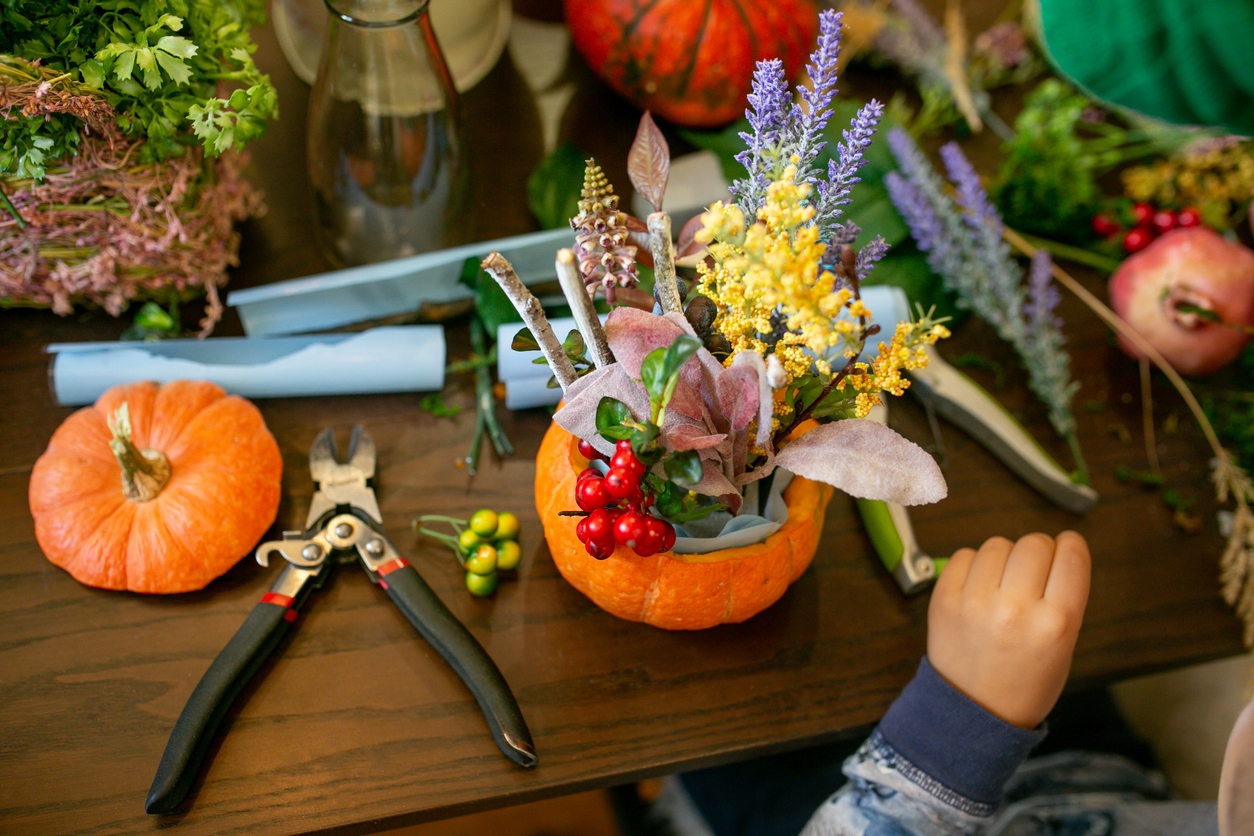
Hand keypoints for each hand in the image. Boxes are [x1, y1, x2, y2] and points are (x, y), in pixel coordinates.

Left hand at [928, 532, 1090, 728]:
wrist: (972, 711)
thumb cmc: (1025, 680)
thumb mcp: (1064, 647)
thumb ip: (1064, 598)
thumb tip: (1056, 550)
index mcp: (1056, 624)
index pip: (1071, 557)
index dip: (1071, 545)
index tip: (1067, 546)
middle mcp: (1016, 609)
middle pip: (1034, 544)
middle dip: (1039, 551)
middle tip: (1032, 572)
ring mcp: (976, 602)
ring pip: (998, 544)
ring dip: (1005, 557)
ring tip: (1003, 584)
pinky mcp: (944, 599)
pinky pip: (965, 555)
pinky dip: (974, 565)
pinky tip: (979, 587)